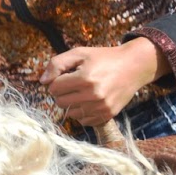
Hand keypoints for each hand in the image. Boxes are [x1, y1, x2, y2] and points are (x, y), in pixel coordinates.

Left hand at [37, 39, 165, 126]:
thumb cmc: (104, 58)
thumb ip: (57, 64)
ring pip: (70, 113)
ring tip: (82, 92)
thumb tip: (42, 81)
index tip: (66, 76)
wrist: (133, 66)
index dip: (57, 81)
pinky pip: (83, 121)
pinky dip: (82, 112)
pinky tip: (89, 101)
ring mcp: (100, 107)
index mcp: (84, 78)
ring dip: (71, 104)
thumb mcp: (80, 53)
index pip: (54, 88)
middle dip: (62, 93)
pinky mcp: (107, 115)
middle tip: (73, 84)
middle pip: (59, 102)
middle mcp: (92, 95)